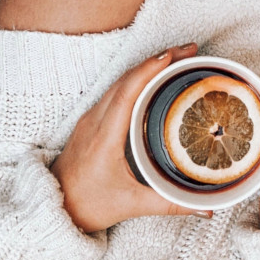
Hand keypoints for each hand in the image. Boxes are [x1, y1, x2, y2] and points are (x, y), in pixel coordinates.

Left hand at [51, 44, 197, 232]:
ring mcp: (90, 119)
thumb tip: (206, 207)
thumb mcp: (132, 205)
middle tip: (187, 51)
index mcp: (103, 138)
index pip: (126, 94)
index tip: (172, 56)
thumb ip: (170, 204)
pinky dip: (136, 78)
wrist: (54, 208)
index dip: (149, 71)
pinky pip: (114, 91)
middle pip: (125, 80)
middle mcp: (94, 122)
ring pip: (119, 82)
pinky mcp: (90, 121)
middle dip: (156, 61)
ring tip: (176, 59)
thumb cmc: (88, 205)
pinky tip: (152, 78)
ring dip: (146, 66)